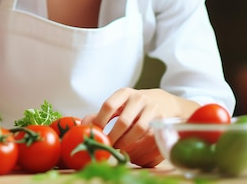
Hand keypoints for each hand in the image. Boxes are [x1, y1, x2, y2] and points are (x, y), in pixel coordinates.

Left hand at [81, 88, 199, 166]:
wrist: (163, 102)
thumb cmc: (133, 106)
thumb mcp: (118, 105)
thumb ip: (101, 115)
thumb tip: (83, 126)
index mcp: (124, 93)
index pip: (109, 105)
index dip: (100, 121)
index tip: (94, 133)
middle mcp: (140, 99)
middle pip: (124, 121)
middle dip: (113, 137)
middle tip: (106, 147)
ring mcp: (153, 109)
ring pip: (139, 131)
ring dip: (127, 145)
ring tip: (119, 151)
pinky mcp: (163, 121)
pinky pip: (152, 138)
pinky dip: (142, 148)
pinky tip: (134, 153)